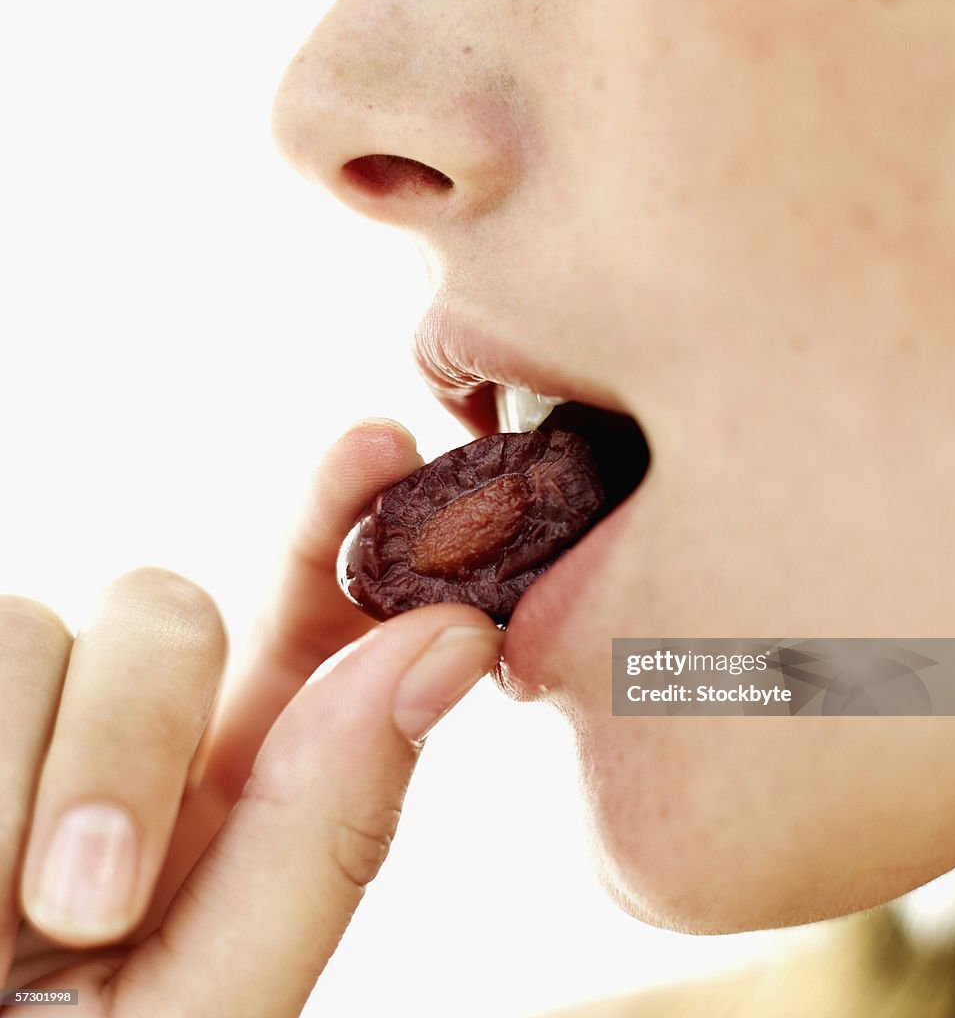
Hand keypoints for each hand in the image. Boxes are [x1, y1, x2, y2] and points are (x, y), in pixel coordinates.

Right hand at [0, 420, 502, 1016]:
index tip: (383, 449)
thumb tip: (455, 641)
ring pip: (34, 625)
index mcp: (242, 795)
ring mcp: (25, 704)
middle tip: (91, 903)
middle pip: (169, 612)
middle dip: (130, 739)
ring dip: (28, 780)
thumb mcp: (205, 996)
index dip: (348, 536)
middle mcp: (135, 730)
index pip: (314, 630)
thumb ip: (327, 833)